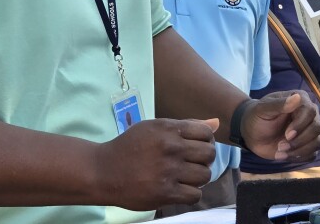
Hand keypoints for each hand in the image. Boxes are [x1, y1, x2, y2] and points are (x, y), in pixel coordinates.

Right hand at [94, 118, 217, 210]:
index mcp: (168, 129)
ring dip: (198, 177)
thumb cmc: (130, 147)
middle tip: (191, 163)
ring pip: (205, 175)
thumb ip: (186, 125)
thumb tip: (216, 123)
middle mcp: (170, 148)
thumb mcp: (154, 128)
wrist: (104, 171)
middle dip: (204, 159)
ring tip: (185, 176)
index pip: (206, 133)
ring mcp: (168, 171)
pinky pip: (195, 195)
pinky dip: (191, 193)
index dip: (205, 141)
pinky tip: (180, 189)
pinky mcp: (165, 193)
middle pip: (209, 154)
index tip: (195, 147)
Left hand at [240, 91, 319, 161]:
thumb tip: (297, 97)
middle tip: (281, 145)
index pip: (310, 111)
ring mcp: (309, 130)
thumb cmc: (257, 117)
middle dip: (300, 140)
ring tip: (280, 152)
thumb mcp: (263, 109)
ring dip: (299, 150)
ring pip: (318, 142)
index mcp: (300, 101)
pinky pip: (313, 154)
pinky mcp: (307, 145)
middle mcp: (308, 114)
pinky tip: (283, 155)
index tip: (287, 134)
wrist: (252, 133)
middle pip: (316, 128)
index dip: (301, 125)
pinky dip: (299, 157)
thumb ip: (279, 104)